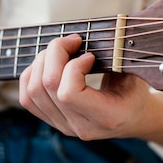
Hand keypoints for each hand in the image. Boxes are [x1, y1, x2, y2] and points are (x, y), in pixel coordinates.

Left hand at [19, 34, 152, 139]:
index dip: (73, 66)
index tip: (89, 55)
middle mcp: (81, 127)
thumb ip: (116, 57)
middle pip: (47, 87)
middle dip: (55, 54)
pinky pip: (28, 99)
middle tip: (73, 41)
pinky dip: (32, 74)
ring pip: (33, 91)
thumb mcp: (134, 73)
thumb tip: (94, 35)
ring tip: (60, 50)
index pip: (69, 93)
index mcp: (106, 117)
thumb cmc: (134, 90)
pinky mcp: (53, 121)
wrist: (132, 117)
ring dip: (41, 61)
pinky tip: (47, 63)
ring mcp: (64, 126)